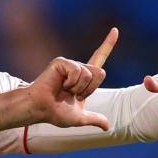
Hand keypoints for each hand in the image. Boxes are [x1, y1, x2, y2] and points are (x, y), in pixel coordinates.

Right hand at [0, 28, 117, 131]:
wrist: (41, 109)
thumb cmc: (55, 113)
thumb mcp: (79, 118)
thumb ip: (94, 119)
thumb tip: (108, 128)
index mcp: (84, 78)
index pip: (99, 58)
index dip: (108, 44)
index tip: (116, 29)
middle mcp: (78, 68)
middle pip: (100, 73)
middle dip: (90, 89)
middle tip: (73, 94)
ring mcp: (70, 64)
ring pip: (90, 74)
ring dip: (79, 88)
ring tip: (64, 91)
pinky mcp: (61, 62)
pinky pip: (78, 71)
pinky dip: (72, 82)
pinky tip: (60, 85)